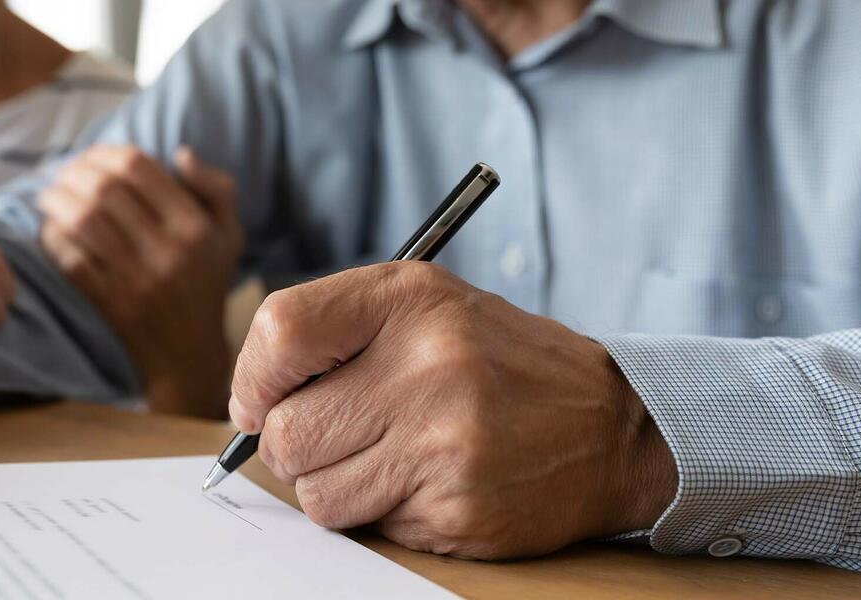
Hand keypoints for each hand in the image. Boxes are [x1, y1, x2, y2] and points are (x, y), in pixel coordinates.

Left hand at [39, 146, 242, 417]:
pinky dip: (54, 238)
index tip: (90, 156)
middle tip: (61, 172)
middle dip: (74, 172)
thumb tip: (180, 153)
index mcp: (194, 227)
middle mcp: (167, 250)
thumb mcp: (228, 235)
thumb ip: (215, 188)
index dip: (105, 152)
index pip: (139, 168)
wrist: (189, 354)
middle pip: (105, 189)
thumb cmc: (205, 284)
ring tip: (48, 195)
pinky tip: (50, 228)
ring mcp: (136, 279)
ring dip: (57, 200)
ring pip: (82, 221)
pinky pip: (71, 259)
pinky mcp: (111, 303)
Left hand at [228, 263, 677, 558]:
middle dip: (292, 445)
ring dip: (334, 485)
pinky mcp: (458, 508)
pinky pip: (366, 526)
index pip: (280, 333)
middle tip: (333, 436)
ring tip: (387, 457)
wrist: (613, 426)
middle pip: (285, 431)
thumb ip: (332, 332)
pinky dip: (380, 513)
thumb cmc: (497, 362)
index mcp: (410, 300)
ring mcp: (445, 442)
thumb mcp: (425, 307)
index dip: (252, 378)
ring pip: (315, 492)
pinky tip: (425, 482)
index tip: (260, 400)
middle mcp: (428, 365)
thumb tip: (247, 402)